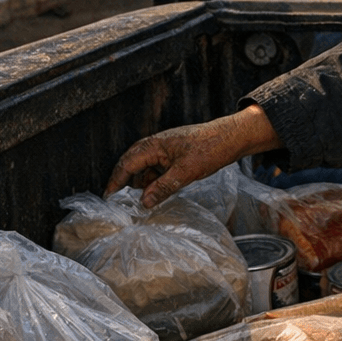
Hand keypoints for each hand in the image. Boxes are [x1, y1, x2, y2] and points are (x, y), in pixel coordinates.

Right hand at [106, 105, 283, 207]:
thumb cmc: (210, 149)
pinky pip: (157, 168)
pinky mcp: (174, 154)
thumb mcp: (186, 172)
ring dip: (139, 182)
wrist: (232, 137)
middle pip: (132, 163)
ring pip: (145, 167)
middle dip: (123, 181)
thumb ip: (163, 187)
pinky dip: (153, 180)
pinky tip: (155, 194)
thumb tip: (143, 203)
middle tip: (117, 201)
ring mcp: (165, 149)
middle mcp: (156, 145)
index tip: (109, 198)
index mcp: (154, 144)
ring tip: (136, 202)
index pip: (127, 163)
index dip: (116, 181)